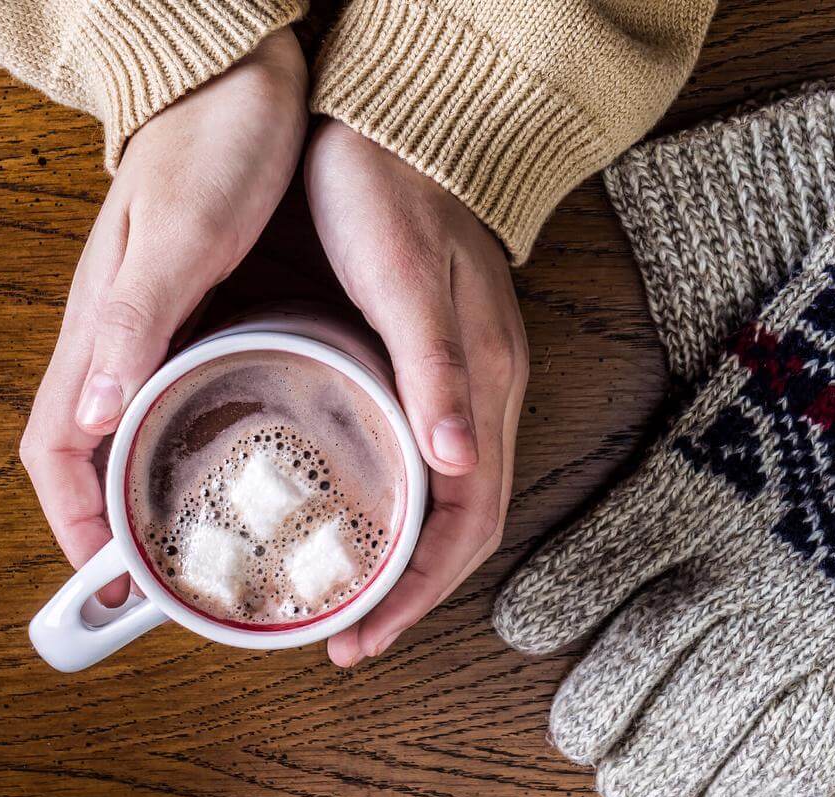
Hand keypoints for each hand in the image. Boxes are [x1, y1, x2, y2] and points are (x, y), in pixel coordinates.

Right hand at [20, 29, 306, 604]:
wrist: (234, 72)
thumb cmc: (211, 143)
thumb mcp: (183, 232)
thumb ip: (138, 318)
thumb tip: (97, 412)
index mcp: (100, 329)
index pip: (55, 450)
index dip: (71, 523)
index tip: (105, 584)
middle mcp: (116, 339)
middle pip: (91, 457)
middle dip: (114, 529)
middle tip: (166, 586)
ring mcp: (152, 328)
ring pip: (133, 433)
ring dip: (152, 494)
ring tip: (205, 547)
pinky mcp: (192, 311)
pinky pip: (177, 397)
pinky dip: (191, 444)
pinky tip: (239, 463)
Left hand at [304, 121, 529, 666]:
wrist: (405, 121)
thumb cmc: (390, 192)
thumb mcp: (401, 277)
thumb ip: (433, 368)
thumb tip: (458, 463)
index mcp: (482, 385)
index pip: (467, 521)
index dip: (418, 589)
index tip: (363, 634)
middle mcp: (487, 396)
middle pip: (464, 528)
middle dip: (412, 594)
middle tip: (348, 637)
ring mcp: (472, 382)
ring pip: (453, 502)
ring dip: (409, 562)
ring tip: (353, 599)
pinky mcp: (446, 365)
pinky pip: (439, 465)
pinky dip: (405, 512)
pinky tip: (366, 516)